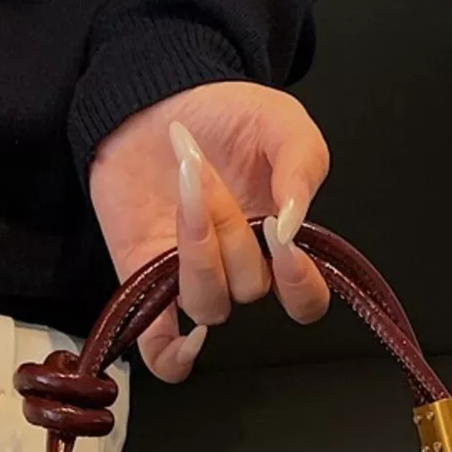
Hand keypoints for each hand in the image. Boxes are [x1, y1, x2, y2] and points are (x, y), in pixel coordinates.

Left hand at [89, 81, 331, 380]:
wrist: (152, 95)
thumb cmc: (223, 113)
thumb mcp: (282, 122)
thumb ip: (304, 168)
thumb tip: (294, 225)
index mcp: (280, 244)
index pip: (306, 301)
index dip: (300, 284)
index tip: (280, 237)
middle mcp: (238, 269)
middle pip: (250, 288)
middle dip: (230, 227)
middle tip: (206, 167)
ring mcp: (191, 281)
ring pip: (209, 306)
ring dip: (198, 250)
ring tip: (184, 186)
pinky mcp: (145, 284)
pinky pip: (161, 350)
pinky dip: (173, 356)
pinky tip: (183, 337)